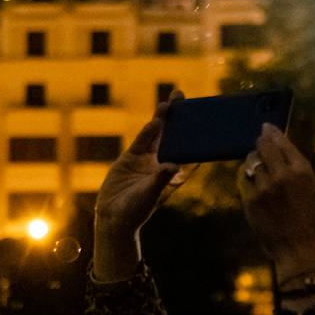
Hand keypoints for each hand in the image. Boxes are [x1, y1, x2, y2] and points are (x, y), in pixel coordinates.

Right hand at [92, 93, 183, 280]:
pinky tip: (154, 121)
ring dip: (162, 119)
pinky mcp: (130, 159)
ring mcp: (145, 160)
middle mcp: (160, 162)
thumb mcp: (149, 195)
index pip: (185, 148)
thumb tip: (173, 166)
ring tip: (169, 103)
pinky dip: (147, 132)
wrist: (113, 218)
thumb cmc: (136, 211)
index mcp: (171, 171)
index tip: (201, 116)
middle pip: (171, 135)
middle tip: (182, 96)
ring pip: (155, 135)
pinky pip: (140, 142)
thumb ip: (160, 179)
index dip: (192, 132)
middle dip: (177, 117)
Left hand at [237, 124, 314, 279]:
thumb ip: (295, 167)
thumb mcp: (311, 187)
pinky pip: (244, 178)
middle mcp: (282, 174)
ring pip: (252, 161)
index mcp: (302, 170)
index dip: (272, 133)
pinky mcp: (250, 198)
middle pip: (264, 146)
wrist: (298, 246)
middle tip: (259, 140)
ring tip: (257, 164)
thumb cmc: (308, 218)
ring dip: (253, 160)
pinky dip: (247, 176)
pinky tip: (252, 180)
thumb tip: (279, 147)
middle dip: (261, 141)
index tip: (266, 127)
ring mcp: (264, 186)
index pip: (282, 142)